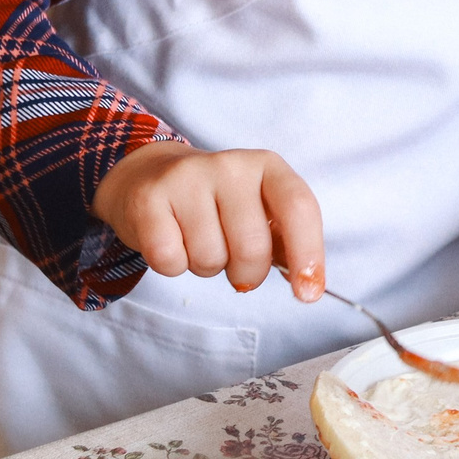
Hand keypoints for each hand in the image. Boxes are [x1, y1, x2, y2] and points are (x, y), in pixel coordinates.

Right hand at [93, 140, 325, 299]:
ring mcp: (187, 178)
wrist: (151, 176)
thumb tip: (307, 282)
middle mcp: (229, 165)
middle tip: (233, 262)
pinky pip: (170, 260)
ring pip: (210, 259)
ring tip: (197, 241)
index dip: (308, 253)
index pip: (298, 207)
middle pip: (252, 248)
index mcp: (267, 166)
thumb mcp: (258, 209)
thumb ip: (285, 241)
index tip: (308, 293)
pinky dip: (173, 265)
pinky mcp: (149, 199)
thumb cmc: (216, 204)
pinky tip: (172, 240)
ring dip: (206, 267)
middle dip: (247, 274)